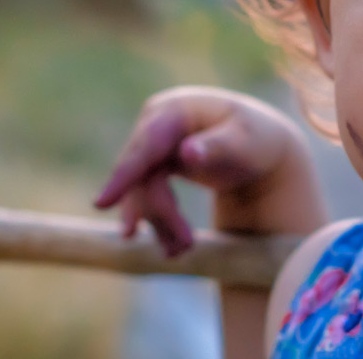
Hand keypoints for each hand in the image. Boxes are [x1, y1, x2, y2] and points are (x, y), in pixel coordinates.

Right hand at [91, 86, 308, 257]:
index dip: (123, 176)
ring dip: (160, 223)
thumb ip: (217, 146)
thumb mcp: (244, 141)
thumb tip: (187, 152)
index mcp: (175, 110)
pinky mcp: (155, 164)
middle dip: (159, 214)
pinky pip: (147, 195)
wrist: (261, 146)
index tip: (101, 204)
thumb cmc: (255, 138)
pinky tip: (170, 247)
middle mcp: (156, 124)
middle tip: (184, 249)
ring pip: (142, 190)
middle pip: (141, 175)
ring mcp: (153, 145)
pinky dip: (159, 221)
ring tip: (182, 252)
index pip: (144, 146)